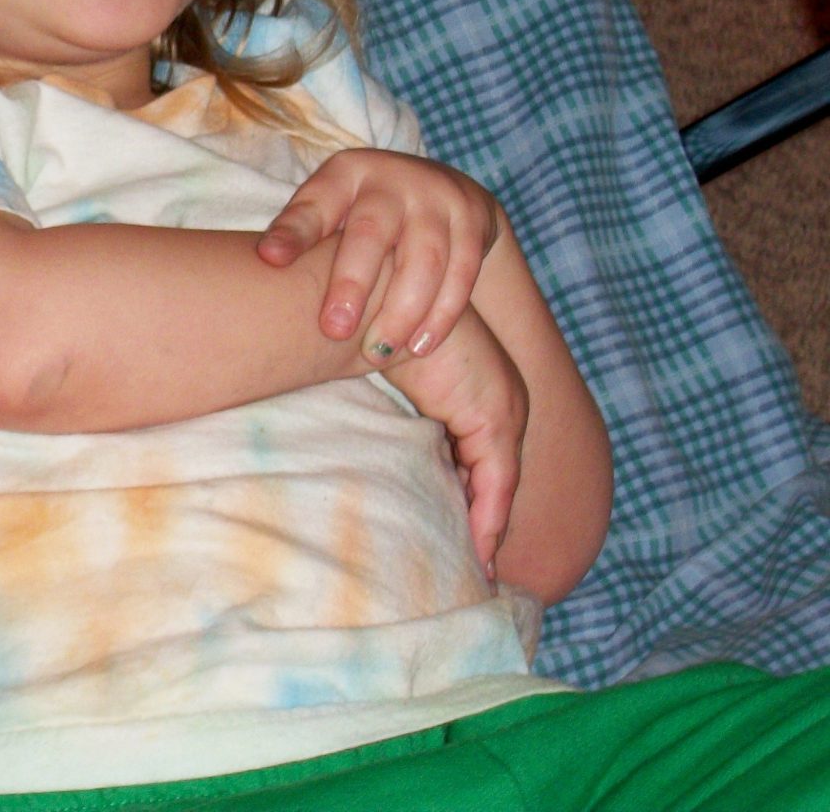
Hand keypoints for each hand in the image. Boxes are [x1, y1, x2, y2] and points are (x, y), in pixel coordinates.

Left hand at [257, 148, 498, 361]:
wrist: (442, 188)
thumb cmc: (364, 212)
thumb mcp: (332, 209)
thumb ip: (301, 234)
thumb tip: (260, 269)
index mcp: (344, 174)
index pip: (314, 205)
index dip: (292, 232)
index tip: (269, 258)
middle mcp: (390, 180)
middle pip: (371, 233)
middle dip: (352, 284)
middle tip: (333, 331)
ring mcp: (435, 197)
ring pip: (423, 259)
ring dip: (402, 311)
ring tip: (377, 353)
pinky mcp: (471, 220)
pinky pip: (461, 272)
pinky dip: (441, 314)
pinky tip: (419, 345)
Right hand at [386, 307, 527, 573]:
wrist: (378, 304)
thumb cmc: (372, 339)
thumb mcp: (394, 391)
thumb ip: (406, 428)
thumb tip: (377, 459)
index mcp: (479, 392)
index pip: (482, 459)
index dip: (476, 503)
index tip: (468, 548)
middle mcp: (503, 400)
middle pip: (497, 477)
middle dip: (486, 523)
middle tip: (477, 571)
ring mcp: (504, 409)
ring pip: (501, 486)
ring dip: (489, 530)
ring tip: (479, 572)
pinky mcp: (496, 419)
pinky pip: (497, 484)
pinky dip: (488, 521)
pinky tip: (480, 555)